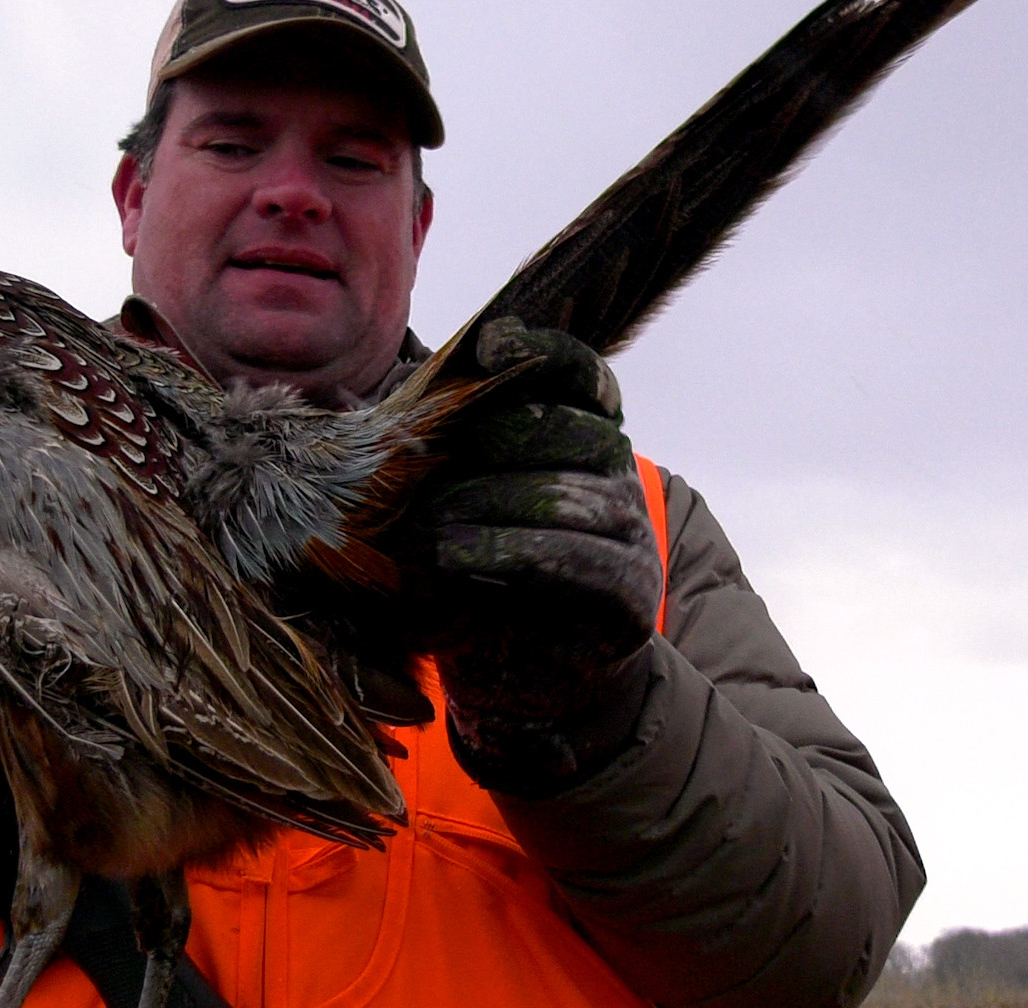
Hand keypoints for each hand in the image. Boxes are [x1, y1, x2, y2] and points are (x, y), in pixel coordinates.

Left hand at [418, 319, 662, 787]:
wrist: (524, 678)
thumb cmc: (482, 575)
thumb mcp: (460, 499)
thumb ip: (445, 442)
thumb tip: (397, 378)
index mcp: (585, 437)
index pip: (582, 375)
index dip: (544, 351)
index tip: (491, 349)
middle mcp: (617, 475)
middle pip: (565, 428)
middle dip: (487, 442)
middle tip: (417, 470)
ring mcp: (631, 534)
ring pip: (565, 493)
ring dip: (485, 505)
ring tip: (421, 529)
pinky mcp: (629, 594)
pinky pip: (578, 560)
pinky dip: (511, 553)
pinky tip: (456, 558)